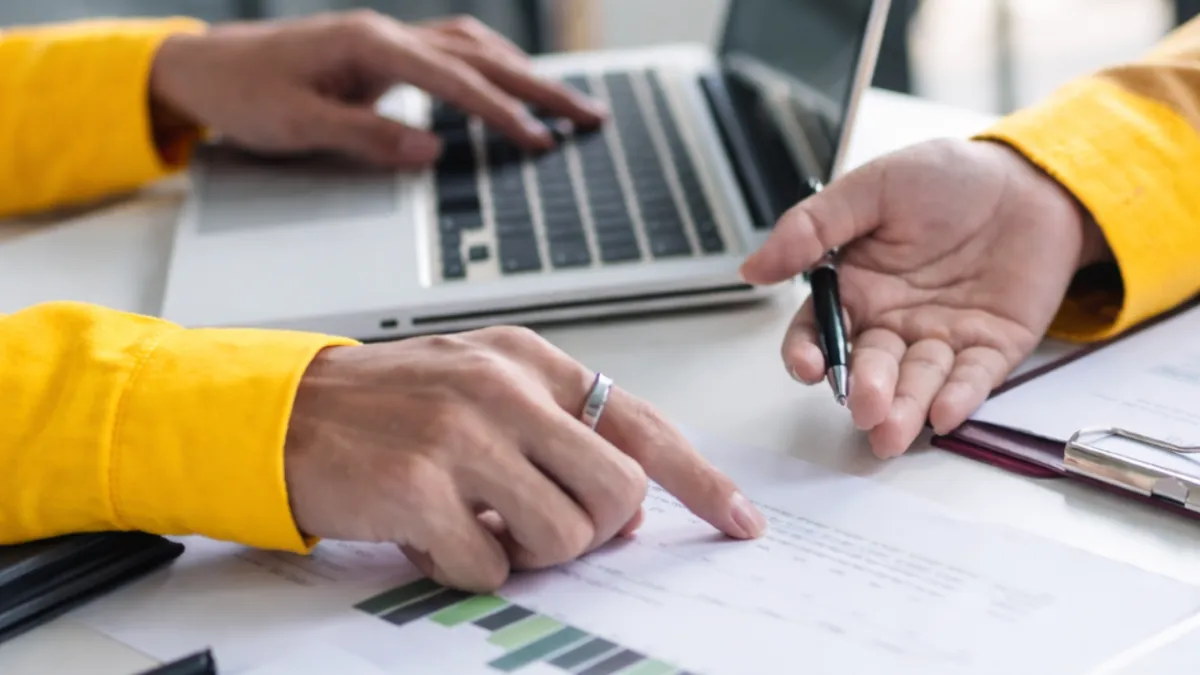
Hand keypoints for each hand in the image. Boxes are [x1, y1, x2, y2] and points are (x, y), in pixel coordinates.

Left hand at [149, 11, 606, 166]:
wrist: (206, 68)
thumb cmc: (245, 94)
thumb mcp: (296, 124)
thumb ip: (366, 136)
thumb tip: (431, 150)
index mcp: (369, 46)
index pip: (455, 80)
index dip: (502, 113)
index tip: (541, 139)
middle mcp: (387, 35)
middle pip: (481, 56)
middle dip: (540, 86)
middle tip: (590, 115)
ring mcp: (388, 41)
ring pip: (475, 48)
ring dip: (524, 74)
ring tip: (567, 103)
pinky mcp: (385, 55)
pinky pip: (455, 54)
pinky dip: (492, 70)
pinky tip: (510, 86)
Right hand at [284, 326, 765, 591]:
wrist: (285, 412)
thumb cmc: (390, 405)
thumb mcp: (483, 388)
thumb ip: (559, 431)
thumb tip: (631, 505)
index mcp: (529, 360)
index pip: (642, 424)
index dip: (701, 480)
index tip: (739, 519)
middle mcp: (503, 388)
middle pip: (619, 492)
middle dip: (595, 531)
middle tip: (548, 528)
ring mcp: (462, 436)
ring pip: (565, 535)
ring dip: (528, 552)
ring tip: (479, 524)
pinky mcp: (420, 488)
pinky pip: (491, 567)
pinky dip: (469, 568)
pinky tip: (432, 536)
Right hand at [740, 139, 1111, 457]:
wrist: (1029, 176)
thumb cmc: (947, 178)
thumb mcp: (872, 188)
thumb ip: (812, 227)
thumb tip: (752, 268)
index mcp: (857, 288)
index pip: (820, 333)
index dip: (810, 354)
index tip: (809, 367)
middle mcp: (894, 322)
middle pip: (870, 366)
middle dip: (865, 390)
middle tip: (865, 405)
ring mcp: (943, 338)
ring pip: (918, 382)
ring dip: (905, 408)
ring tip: (893, 430)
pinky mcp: (993, 347)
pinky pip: (974, 378)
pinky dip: (960, 398)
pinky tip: (946, 413)